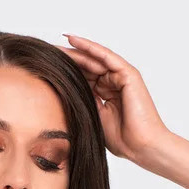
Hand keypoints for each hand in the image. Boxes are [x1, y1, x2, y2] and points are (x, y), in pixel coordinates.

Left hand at [57, 34, 170, 164]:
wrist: (141, 147)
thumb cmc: (122, 140)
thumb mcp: (94, 117)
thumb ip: (84, 102)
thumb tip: (63, 92)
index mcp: (106, 94)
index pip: (84, 78)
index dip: (67, 72)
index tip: (47, 68)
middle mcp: (114, 83)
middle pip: (88, 66)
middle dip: (69, 58)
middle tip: (48, 50)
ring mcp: (122, 77)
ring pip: (95, 59)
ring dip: (76, 50)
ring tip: (57, 43)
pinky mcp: (128, 74)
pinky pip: (106, 56)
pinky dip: (90, 48)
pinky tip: (74, 41)